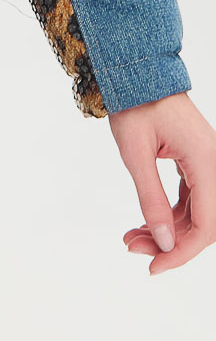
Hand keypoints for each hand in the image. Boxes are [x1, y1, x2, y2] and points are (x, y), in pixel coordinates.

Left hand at [109, 90, 215, 273]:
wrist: (137, 73)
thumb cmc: (135, 104)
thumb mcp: (135, 154)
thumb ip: (151, 199)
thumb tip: (163, 241)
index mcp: (206, 160)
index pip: (206, 225)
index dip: (182, 252)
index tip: (155, 267)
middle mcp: (214, 163)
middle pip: (204, 222)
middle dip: (171, 243)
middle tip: (134, 248)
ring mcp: (207, 163)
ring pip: (197, 213)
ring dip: (167, 230)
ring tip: (132, 238)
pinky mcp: (195, 162)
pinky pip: (190, 199)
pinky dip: (168, 214)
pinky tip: (144, 223)